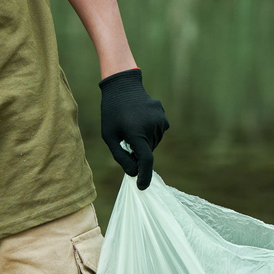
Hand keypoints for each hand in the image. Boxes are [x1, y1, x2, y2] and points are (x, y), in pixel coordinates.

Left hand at [98, 69, 168, 188]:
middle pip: (147, 152)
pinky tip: (139, 120)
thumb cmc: (111, 113)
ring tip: (132, 127)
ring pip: (153, 143)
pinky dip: (149, 133)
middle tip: (125, 140)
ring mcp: (160, 121)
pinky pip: (157, 133)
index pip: (146, 162)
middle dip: (138, 153)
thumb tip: (134, 173)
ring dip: (144, 142)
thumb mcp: (109, 137)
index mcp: (137, 133)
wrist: (122, 87)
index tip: (142, 187)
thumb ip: (121, 157)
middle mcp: (152, 128)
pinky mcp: (164, 116)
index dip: (144, 177)